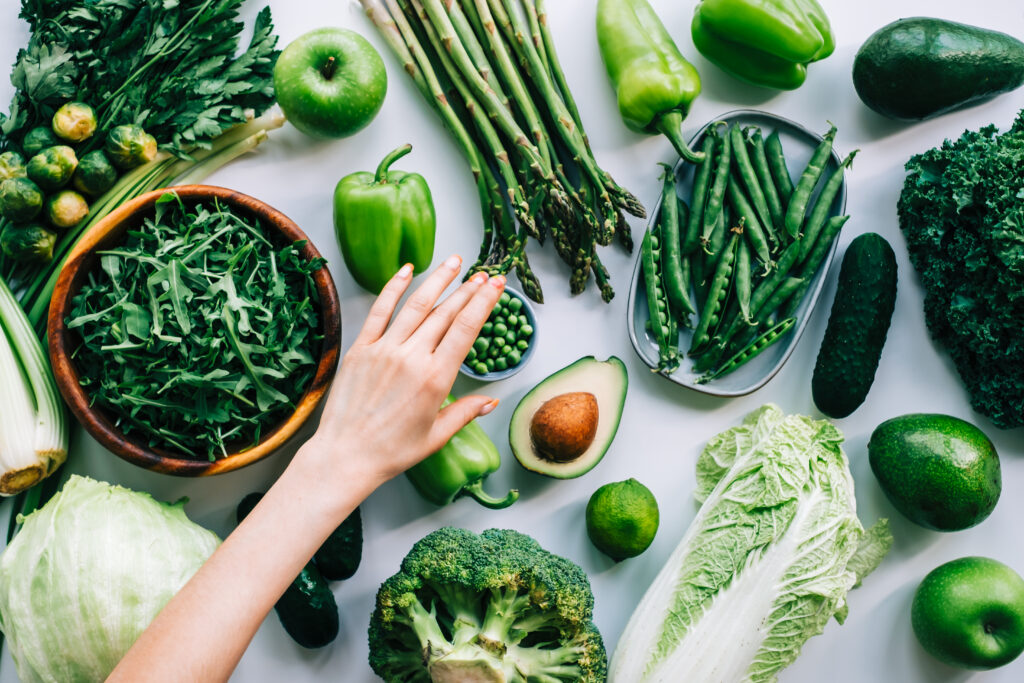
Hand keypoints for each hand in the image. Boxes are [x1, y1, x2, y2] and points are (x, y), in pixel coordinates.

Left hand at [297, 254, 504, 495]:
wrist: (346, 455)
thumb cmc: (392, 452)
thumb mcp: (437, 435)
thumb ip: (466, 412)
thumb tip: (491, 400)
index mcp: (436, 378)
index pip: (466, 329)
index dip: (483, 302)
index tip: (496, 285)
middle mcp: (412, 358)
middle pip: (446, 313)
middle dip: (468, 290)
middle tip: (484, 273)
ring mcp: (384, 350)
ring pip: (416, 305)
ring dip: (438, 280)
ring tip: (454, 261)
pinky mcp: (361, 349)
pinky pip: (379, 311)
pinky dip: (393, 288)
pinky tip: (407, 270)